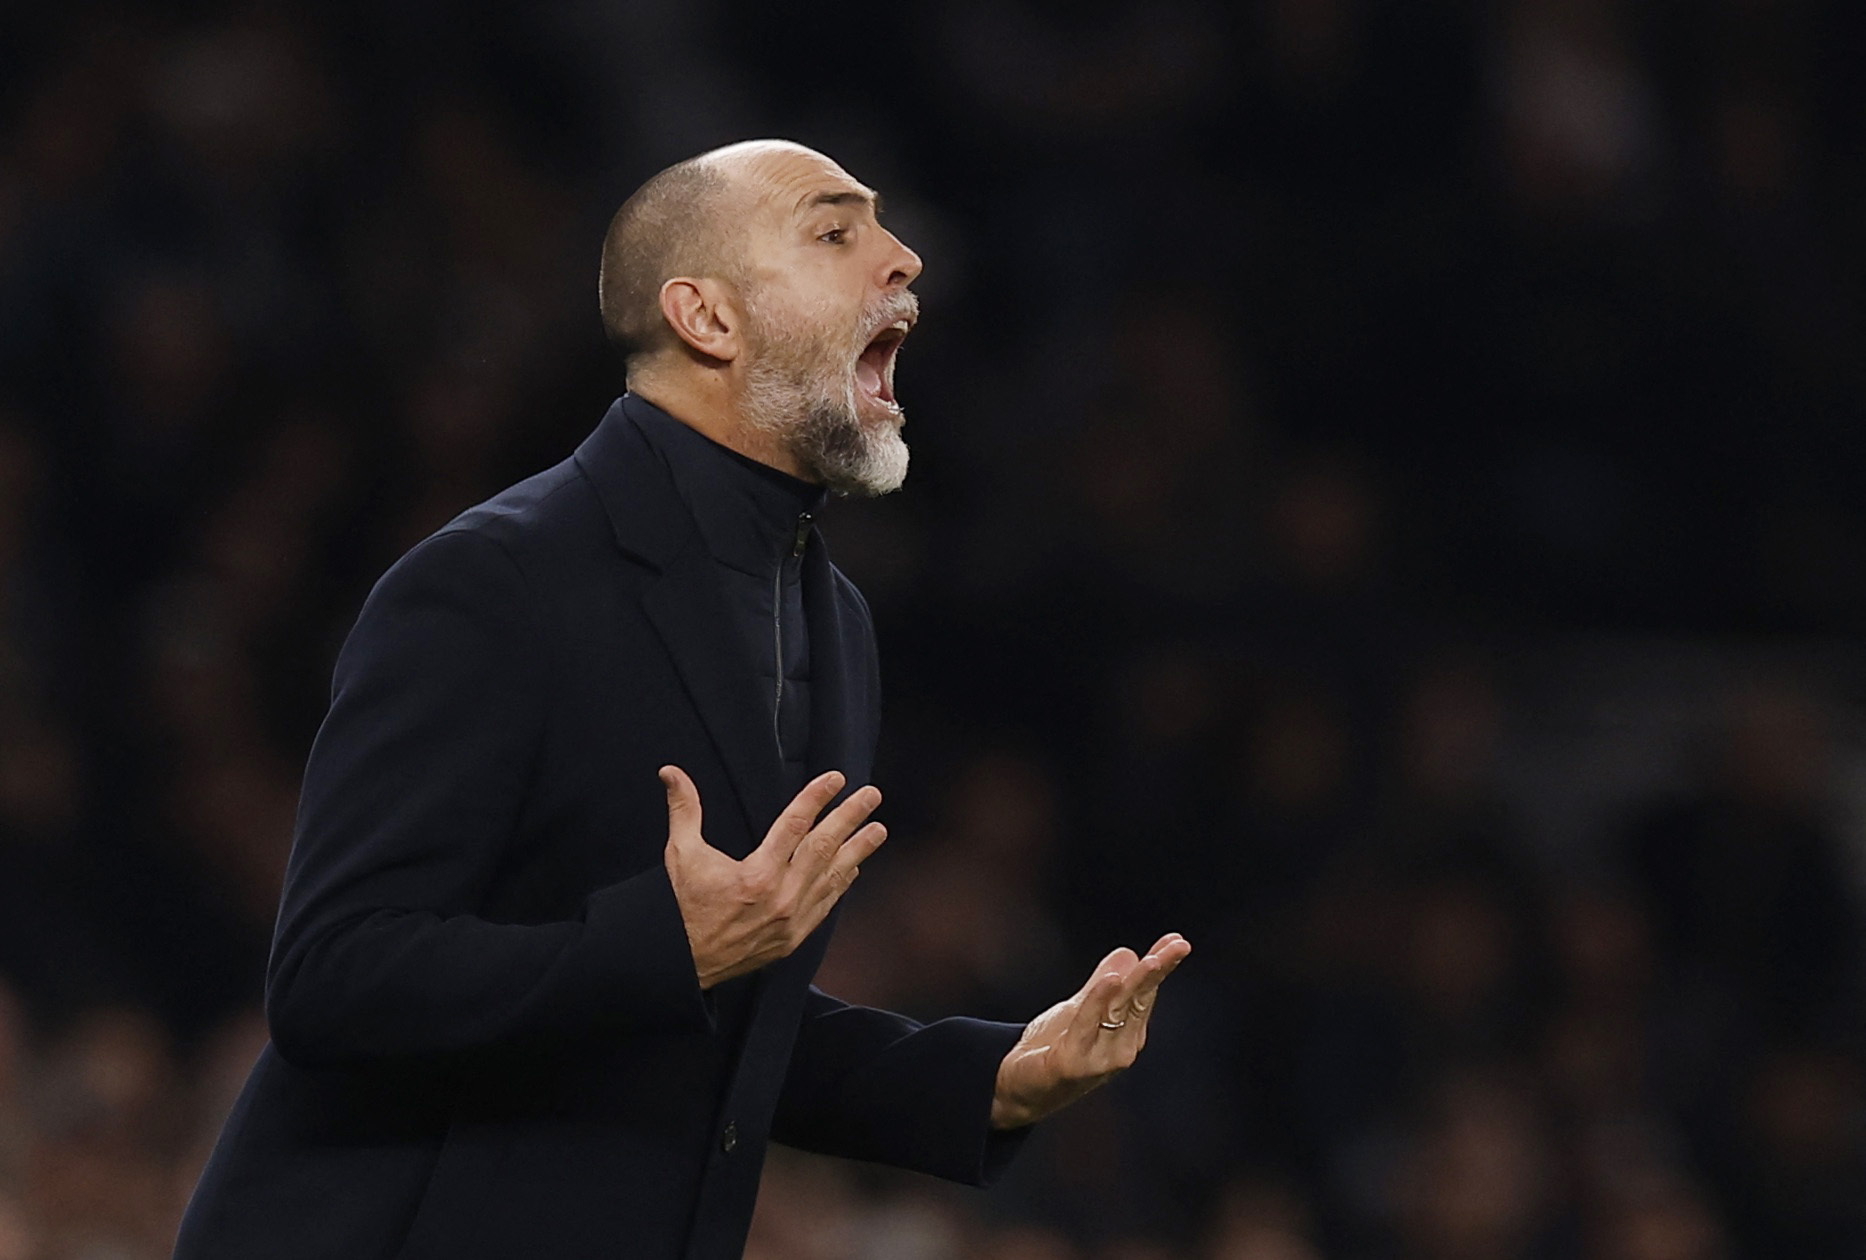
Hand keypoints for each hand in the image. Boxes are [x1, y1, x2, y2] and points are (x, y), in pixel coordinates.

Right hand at [660, 765, 886, 988]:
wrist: (683, 963)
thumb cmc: (683, 906)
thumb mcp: (681, 854)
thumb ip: (684, 809)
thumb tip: (671, 772)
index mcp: (757, 875)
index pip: (795, 825)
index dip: (817, 798)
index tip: (836, 779)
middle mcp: (781, 897)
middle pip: (824, 848)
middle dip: (850, 818)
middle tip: (871, 795)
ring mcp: (792, 920)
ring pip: (833, 877)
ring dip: (858, 850)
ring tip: (878, 829)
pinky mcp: (794, 938)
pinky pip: (826, 904)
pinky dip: (841, 883)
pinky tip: (854, 867)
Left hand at [990, 932, 1190, 1128]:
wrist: (1019, 1089)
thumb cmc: (1052, 1049)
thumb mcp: (1079, 1009)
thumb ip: (1101, 986)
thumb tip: (1129, 953)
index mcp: (1126, 1033)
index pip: (1146, 991)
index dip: (1161, 964)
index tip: (1177, 940)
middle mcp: (1121, 1048)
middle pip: (1140, 1000)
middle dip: (1159, 971)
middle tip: (1179, 946)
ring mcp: (1100, 1059)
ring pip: (1120, 1012)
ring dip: (1137, 985)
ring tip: (1151, 961)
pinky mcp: (1073, 1064)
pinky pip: (1087, 1026)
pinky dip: (1098, 1002)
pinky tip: (1111, 981)